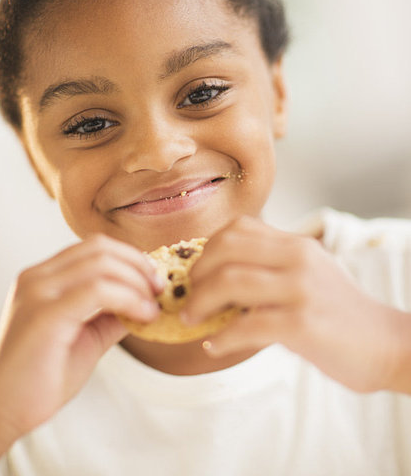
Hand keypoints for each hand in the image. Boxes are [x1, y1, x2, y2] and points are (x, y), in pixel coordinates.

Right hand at [0, 234, 162, 438]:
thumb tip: (148, 301)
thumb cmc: (43, 376)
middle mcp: (37, 277)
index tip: (153, 279)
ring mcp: (38, 292)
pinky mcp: (45, 313)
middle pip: (100, 248)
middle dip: (138, 265)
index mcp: (43, 277)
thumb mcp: (87, 335)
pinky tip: (143, 315)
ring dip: (137, 281)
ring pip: (101, 264)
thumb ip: (112, 314)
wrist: (5, 411)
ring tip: (153, 305)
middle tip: (160, 288)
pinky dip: (129, 298)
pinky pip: (98, 290)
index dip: (130, 257)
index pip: (94, 247)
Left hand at [181, 216, 404, 392]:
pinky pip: (246, 326)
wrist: (385, 344)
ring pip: (230, 281)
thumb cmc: (339, 313)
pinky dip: (221, 337)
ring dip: (200, 302)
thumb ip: (269, 269)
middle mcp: (297, 257)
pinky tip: (214, 345)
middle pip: (226, 247)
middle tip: (187, 295)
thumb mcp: (308, 275)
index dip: (206, 248)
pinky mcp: (302, 322)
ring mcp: (300, 288)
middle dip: (197, 272)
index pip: (238, 228)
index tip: (194, 272)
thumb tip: (215, 281)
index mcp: (295, 244)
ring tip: (191, 318)